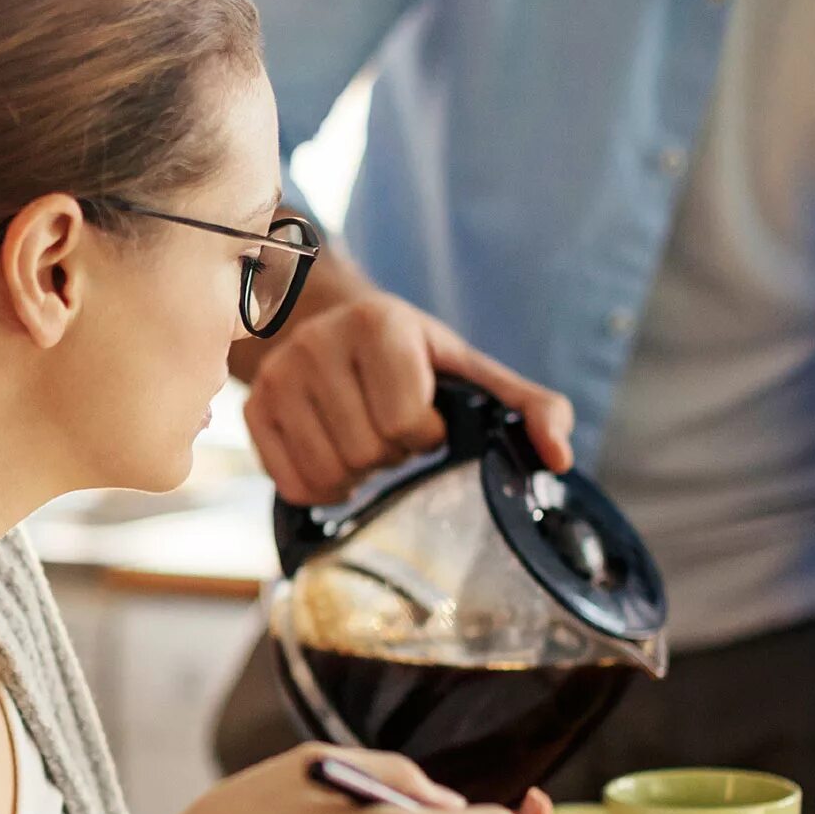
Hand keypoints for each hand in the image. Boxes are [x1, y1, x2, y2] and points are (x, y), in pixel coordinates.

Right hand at [244, 289, 574, 505]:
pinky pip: (293, 484)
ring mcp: (279, 378)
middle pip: (368, 450)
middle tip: (392, 432)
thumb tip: (560, 459)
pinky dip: (323, 488)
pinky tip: (336, 459)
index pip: (406, 420)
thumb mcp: (470, 369)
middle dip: (392, 453)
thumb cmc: (410, 357)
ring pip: (329, 472)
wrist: (327, 325)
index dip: (425, 434)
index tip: (425, 416)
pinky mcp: (254, 410)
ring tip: (365, 442)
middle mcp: (318, 344)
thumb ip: (530, 406)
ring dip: (359, 474)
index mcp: (378, 325)